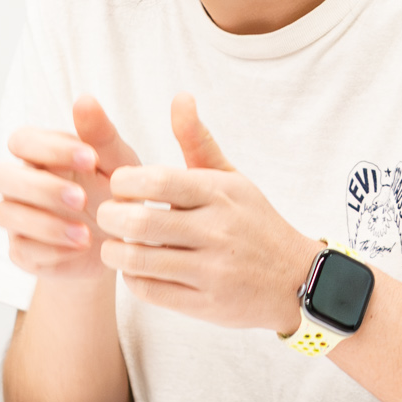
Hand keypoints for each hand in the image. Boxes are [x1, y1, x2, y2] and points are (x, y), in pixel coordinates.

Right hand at [0, 96, 138, 282]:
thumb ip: (101, 135)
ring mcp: (18, 219)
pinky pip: (22, 250)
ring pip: (5, 213)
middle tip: (81, 199)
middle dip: (40, 187)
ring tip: (85, 233)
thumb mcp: (118, 163)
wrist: (122, 244)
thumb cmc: (115, 192)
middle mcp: (20, 184)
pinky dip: (51, 250)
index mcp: (39, 155)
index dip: (50, 148)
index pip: (22, 141)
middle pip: (0, 176)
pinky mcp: (23, 252)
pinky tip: (81, 248)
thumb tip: (85, 99)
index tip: (91, 159)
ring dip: (45, 223)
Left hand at [94, 96, 318, 332]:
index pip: (157, 180)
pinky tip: (134, 268)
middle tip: (106, 214)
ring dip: (115, 251)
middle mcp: (217, 230)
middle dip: (110, 217)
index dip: (124, 181)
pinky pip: (151, 291)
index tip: (118, 185)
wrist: (294, 279)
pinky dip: (132, 279)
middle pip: (140, 223)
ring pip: (140, 261)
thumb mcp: (231, 178)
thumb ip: (198, 141)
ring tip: (113, 243)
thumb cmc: (253, 222)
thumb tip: (181, 97)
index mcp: (220, 193)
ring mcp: (212, 270)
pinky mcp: (206, 304)